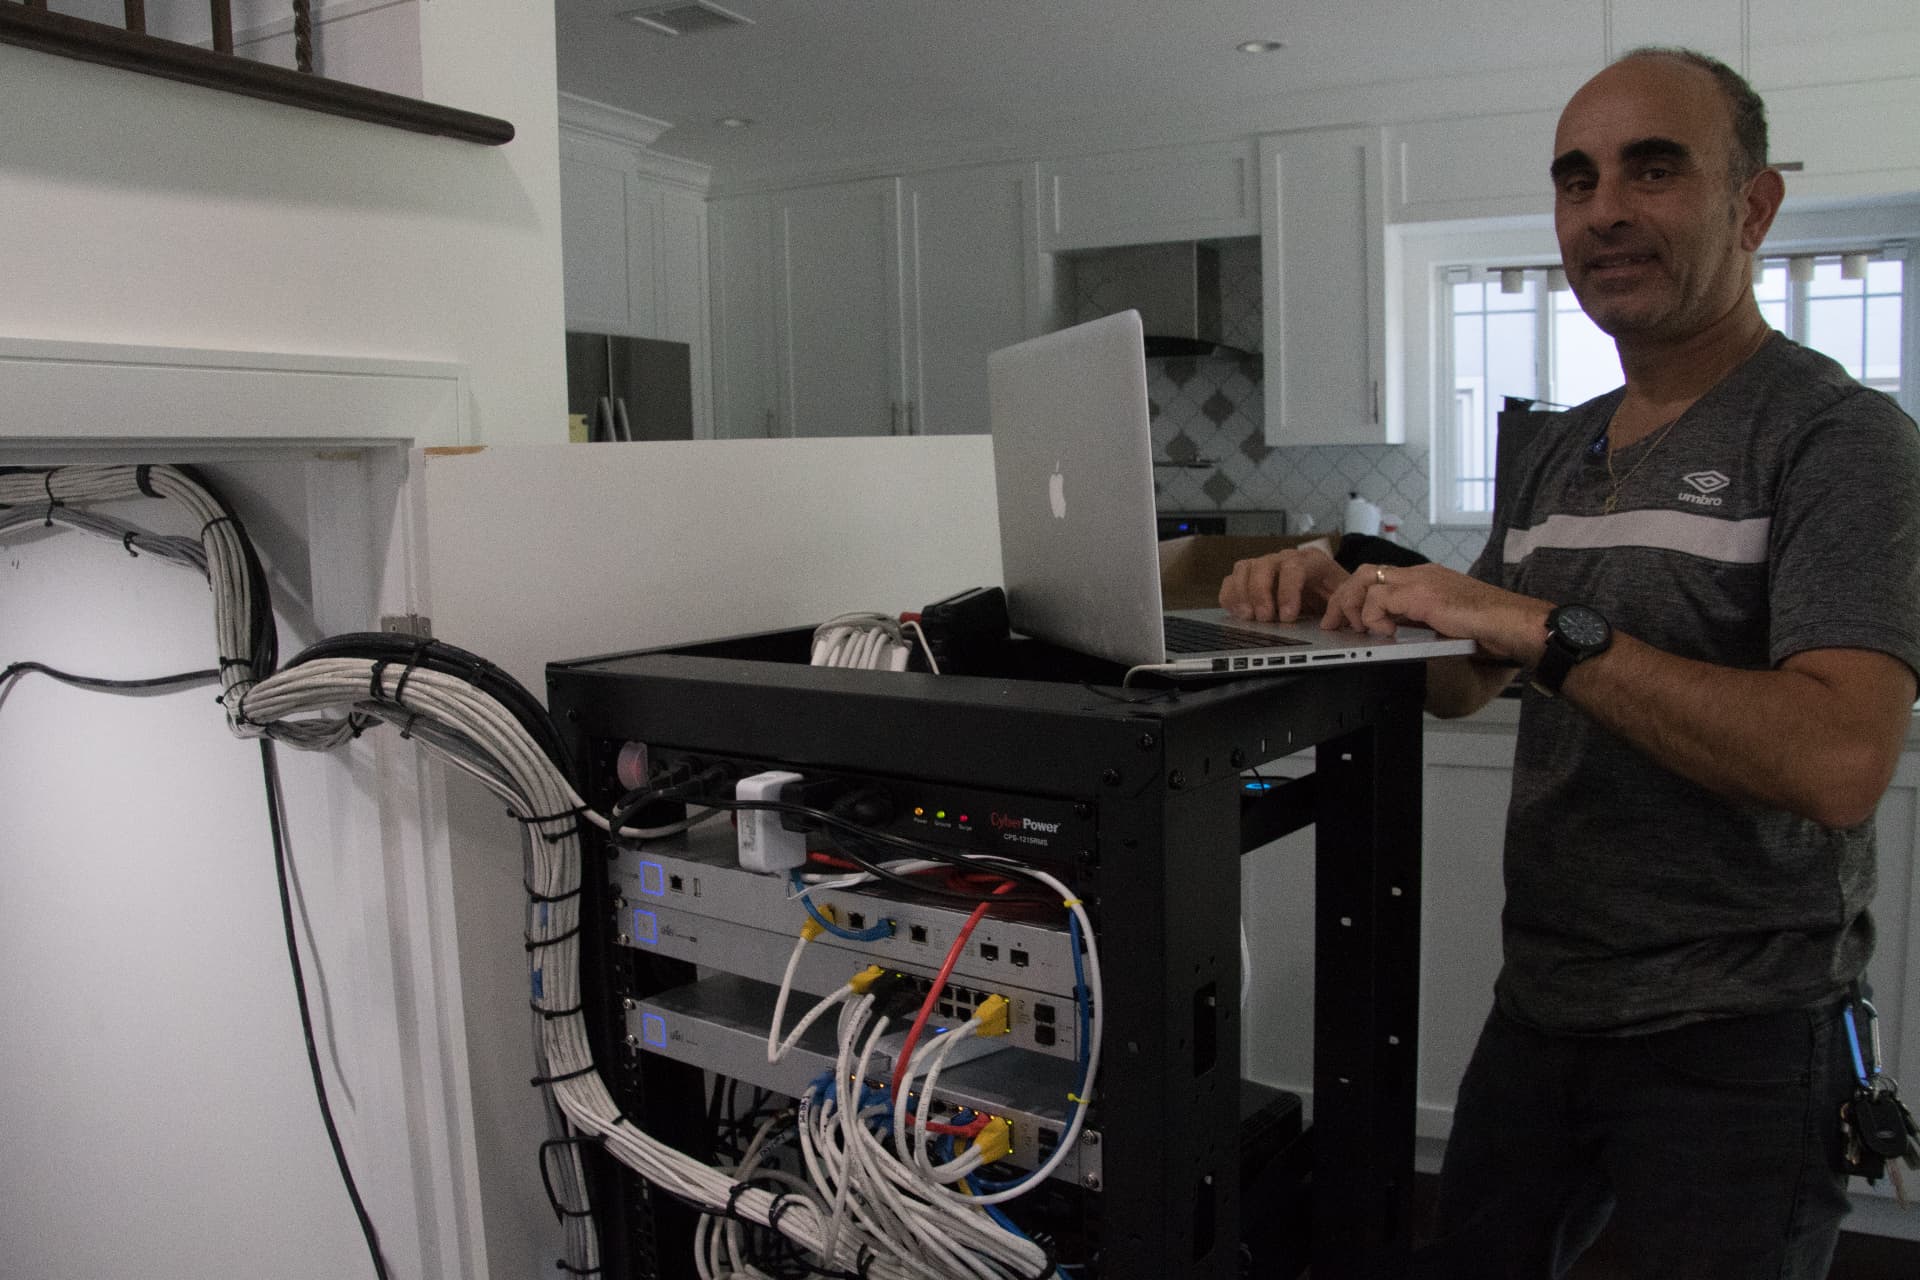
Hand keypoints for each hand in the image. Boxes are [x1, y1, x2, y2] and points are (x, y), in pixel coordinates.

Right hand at [1219, 546, 1348, 622]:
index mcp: (1312, 561)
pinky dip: (1230, 596)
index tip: (1287, 617)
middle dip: (1261, 593)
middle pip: (1264, 565)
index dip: (1288, 591)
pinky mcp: (1250, 577)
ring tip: (1248, 617)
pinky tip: (1237, 613)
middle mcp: (1285, 559)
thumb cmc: (1336, 596)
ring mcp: (1265, 566)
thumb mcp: (1344, 599)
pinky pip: (1232, 580)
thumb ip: (1339, 607)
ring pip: (1244, 569)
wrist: (1327, 591)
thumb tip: (1328, 623)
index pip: (1294, 567)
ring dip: (1242, 594)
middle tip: (1264, 618)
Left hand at [1324, 562, 1549, 663]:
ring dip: (1351, 608)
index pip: (1377, 576)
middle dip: (1341, 598)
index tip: (1343, 619)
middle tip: (1333, 625)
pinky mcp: (1424, 595)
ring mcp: (1421, 581)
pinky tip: (1383, 634)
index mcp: (1424, 578)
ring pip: (1364, 580)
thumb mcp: (1443, 621)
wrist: (1517, 624)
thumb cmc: (1491, 627)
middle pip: (1363, 572)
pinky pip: (1379, 599)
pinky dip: (1372, 618)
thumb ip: (1417, 620)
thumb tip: (1392, 634)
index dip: (1354, 596)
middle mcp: (1420, 573)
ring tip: (1355, 631)